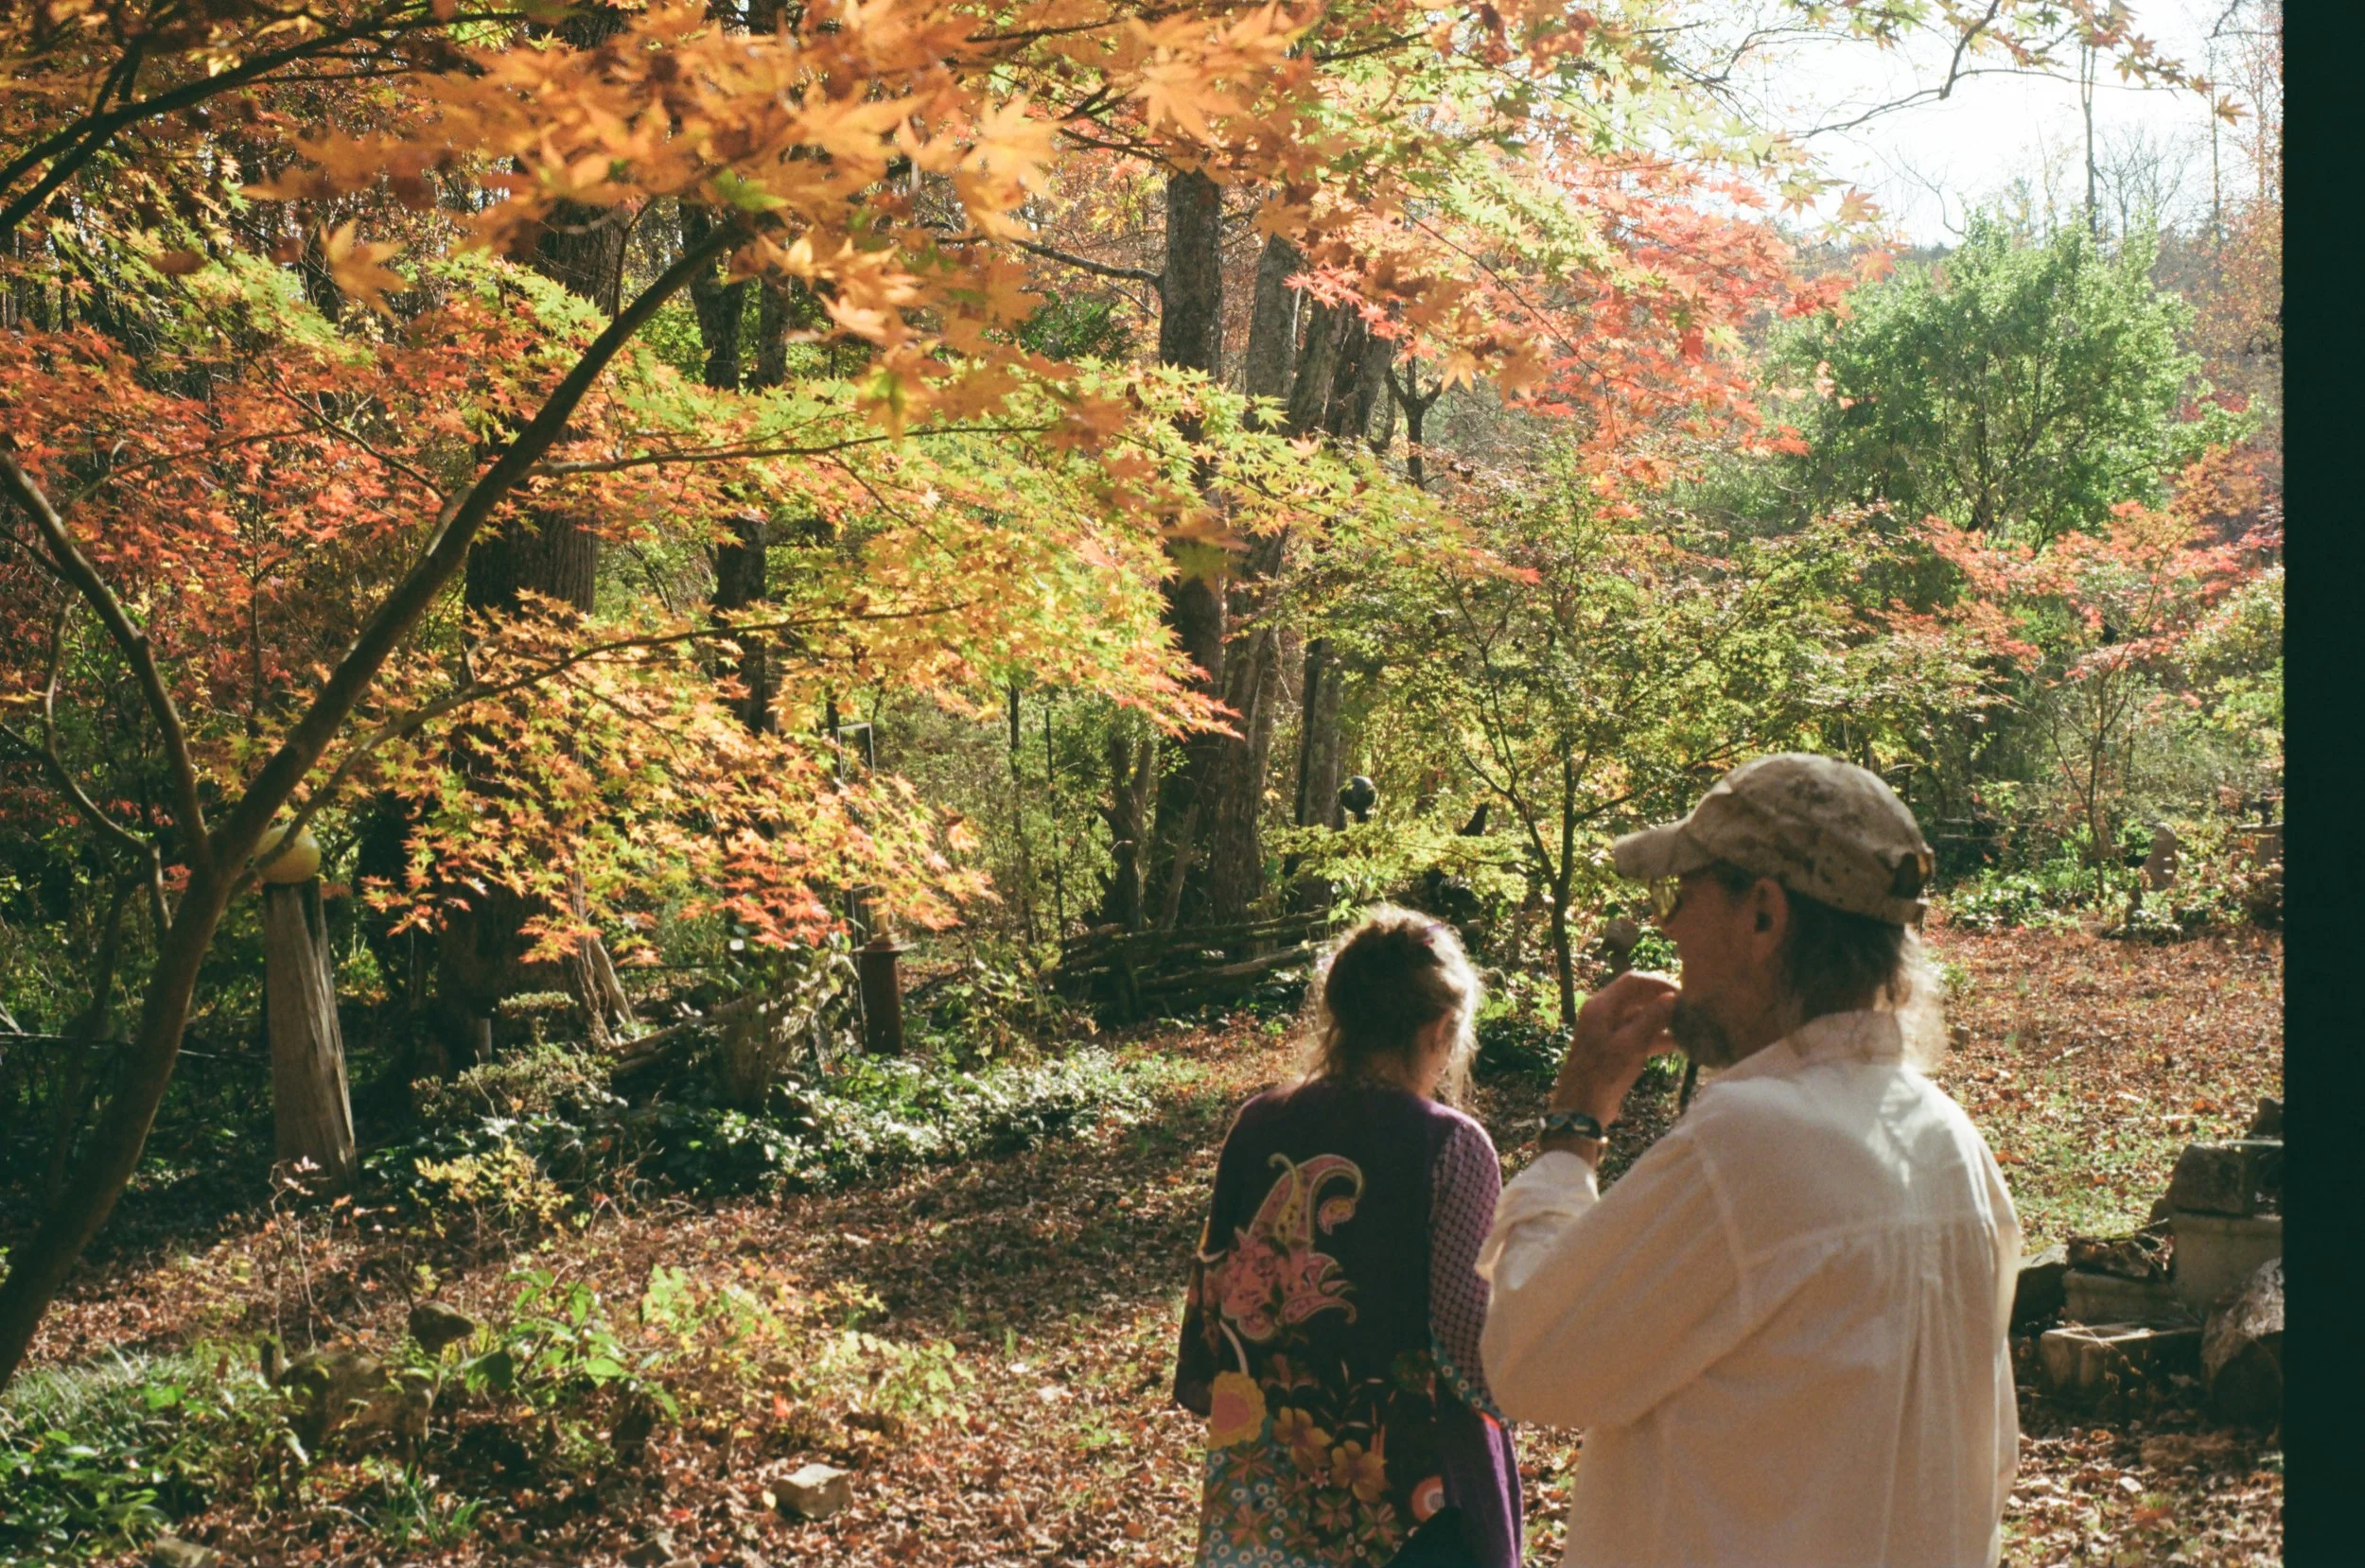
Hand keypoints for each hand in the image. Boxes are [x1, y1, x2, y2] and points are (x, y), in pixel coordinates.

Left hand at [1550, 970, 1677, 1126]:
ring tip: (1687, 1027)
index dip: (1659, 983)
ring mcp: (1607, 1031)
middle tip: (1689, 1009)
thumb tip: (1672, 996)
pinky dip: (1655, 1037)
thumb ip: (1652, 1018)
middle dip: (1663, 1002)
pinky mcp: (1613, 1049)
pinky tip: (1677, 1044)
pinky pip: (1637, 1035)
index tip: (1683, 993)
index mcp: (1601, 1005)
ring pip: (1639, 1017)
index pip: (1633, 981)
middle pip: (1637, 998)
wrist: (1582, 1108)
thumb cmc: (1605, 1072)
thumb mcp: (1632, 1043)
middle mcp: (1602, 1013)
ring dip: (1662, 1021)